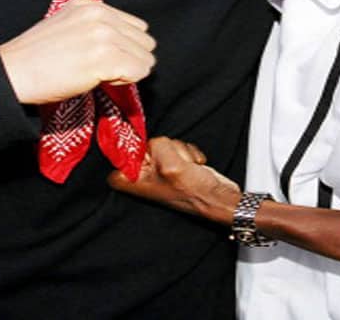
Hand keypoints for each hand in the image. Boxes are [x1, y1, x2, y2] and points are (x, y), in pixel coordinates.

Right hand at [0, 0, 155, 104]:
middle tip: (101, 68)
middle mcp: (100, 14)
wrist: (13, 73)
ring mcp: (104, 35)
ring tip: (98, 73)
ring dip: (127, 71)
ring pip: (146, 58)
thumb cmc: (35, 57)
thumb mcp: (67, 26)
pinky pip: (139, 71)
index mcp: (91, 5)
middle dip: (129, 58)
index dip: (124, 47)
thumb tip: (126, 45)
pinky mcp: (106, 57)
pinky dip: (125, 81)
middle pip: (145, 42)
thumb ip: (96, 27)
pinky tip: (100, 80)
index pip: (136, 26)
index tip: (101, 57)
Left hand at [108, 136, 240, 222]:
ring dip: (181, 152)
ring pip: (166, 143)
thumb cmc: (194, 191)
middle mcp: (141, 176)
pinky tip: (193, 166)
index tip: (156, 160)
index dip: (139, 151)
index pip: (120, 156)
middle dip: (168, 150)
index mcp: (133, 181)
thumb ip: (157, 148)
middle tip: (177, 166)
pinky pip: (177, 146)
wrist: (218, 198)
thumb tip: (153, 142)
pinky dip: (188, 153)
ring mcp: (157, 170)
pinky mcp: (173, 164)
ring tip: (188, 169)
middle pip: (148, 143)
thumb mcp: (171, 167)